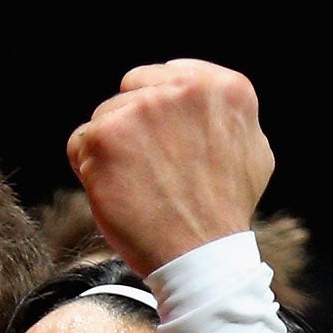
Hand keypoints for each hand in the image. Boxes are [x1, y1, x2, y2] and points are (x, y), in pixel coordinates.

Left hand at [67, 59, 273, 279]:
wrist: (200, 255)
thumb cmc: (225, 211)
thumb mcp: (253, 150)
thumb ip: (226, 118)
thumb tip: (201, 103)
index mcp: (224, 87)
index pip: (165, 77)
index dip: (156, 114)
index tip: (160, 144)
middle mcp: (182, 89)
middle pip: (131, 92)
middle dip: (133, 128)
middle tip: (149, 170)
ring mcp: (141, 109)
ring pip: (104, 118)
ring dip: (110, 151)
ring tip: (137, 186)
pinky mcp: (106, 136)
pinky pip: (79, 142)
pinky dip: (88, 169)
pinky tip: (115, 192)